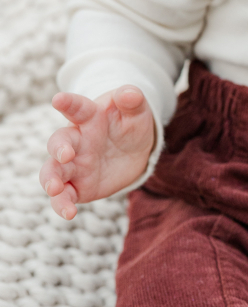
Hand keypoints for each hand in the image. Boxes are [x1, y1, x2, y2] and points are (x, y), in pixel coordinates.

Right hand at [40, 87, 154, 219]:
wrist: (134, 151)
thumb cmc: (130, 123)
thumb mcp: (136, 110)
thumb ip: (132, 100)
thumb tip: (130, 93)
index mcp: (89, 117)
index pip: (77, 107)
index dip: (68, 102)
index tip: (59, 98)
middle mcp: (76, 140)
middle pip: (59, 142)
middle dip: (58, 148)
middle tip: (65, 155)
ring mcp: (74, 164)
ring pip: (53, 171)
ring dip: (51, 180)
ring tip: (54, 188)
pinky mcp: (77, 186)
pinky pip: (64, 195)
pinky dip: (62, 204)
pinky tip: (69, 213)